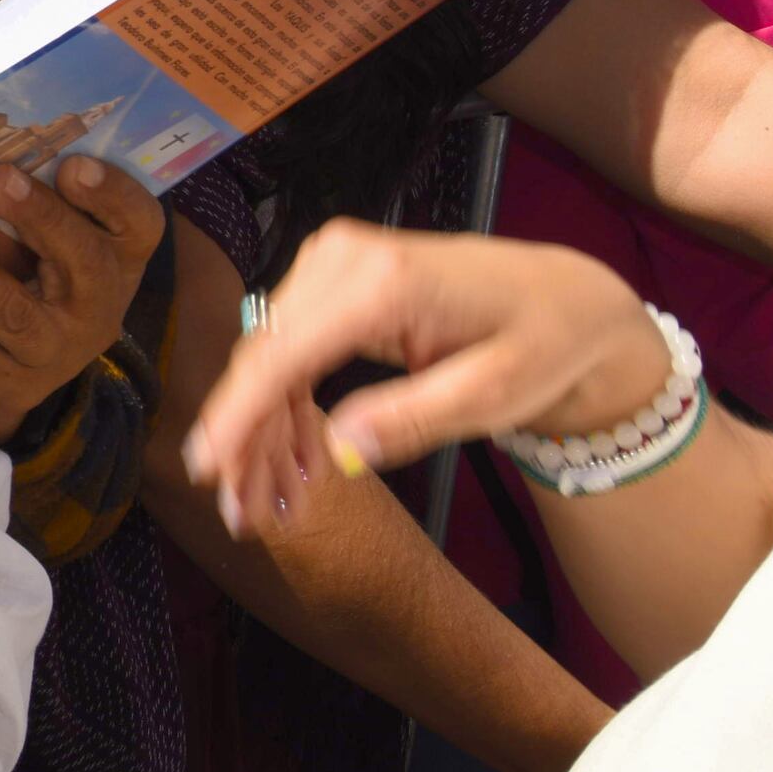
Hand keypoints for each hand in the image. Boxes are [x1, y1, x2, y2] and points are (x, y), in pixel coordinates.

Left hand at [0, 157, 162, 445]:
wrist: (2, 384)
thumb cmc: (34, 288)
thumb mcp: (58, 249)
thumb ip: (45, 204)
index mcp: (118, 261)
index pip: (138, 223)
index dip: (112, 193)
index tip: (72, 164)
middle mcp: (94, 310)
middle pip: (82, 261)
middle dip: (40, 218)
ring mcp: (45, 352)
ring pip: (9, 311)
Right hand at [181, 222, 675, 538]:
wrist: (565, 298)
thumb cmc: (542, 343)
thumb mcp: (494, 394)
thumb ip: (413, 419)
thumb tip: (336, 451)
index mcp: (382, 283)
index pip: (283, 356)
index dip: (237, 418)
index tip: (207, 472)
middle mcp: (342, 259)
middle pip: (264, 358)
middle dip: (245, 436)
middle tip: (242, 512)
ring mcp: (331, 262)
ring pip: (267, 356)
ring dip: (258, 426)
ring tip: (263, 497)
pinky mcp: (330, 277)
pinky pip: (287, 345)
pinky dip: (280, 401)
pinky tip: (286, 454)